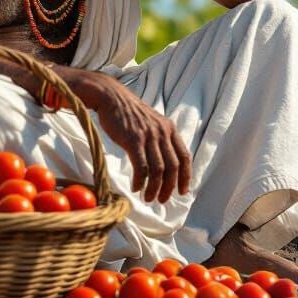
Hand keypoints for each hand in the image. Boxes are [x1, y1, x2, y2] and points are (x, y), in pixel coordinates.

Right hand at [88, 76, 190, 203]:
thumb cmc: (129, 114)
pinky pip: (141, 167)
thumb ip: (160, 139)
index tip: (183, 191)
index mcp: (170, 129)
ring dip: (154, 188)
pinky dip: (140, 181)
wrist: (112, 98)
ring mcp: (149, 136)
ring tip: (148, 198)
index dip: (186, 176)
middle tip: (161, 200)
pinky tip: (135, 187)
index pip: (185, 156)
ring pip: (158, 170)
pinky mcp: (133, 140)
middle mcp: (163, 132)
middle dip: (169, 187)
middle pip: (173, 167)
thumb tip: (164, 163)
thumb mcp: (152, 123)